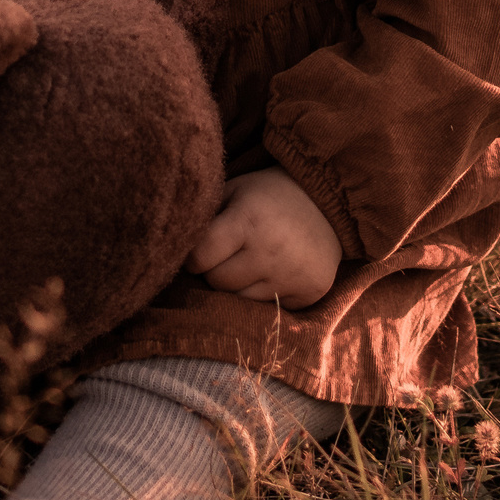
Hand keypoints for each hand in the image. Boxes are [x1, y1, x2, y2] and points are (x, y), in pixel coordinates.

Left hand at [184, 168, 343, 308]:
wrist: (328, 201)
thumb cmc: (268, 196)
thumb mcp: (234, 191)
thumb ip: (204, 218)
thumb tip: (171, 250)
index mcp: (248, 220)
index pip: (199, 258)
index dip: (195, 255)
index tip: (202, 248)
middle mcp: (271, 251)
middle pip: (217, 283)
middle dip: (216, 270)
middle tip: (230, 252)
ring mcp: (292, 275)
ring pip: (240, 301)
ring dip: (239, 285)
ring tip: (253, 260)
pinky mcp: (309, 292)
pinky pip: (268, 308)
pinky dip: (264, 293)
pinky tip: (275, 270)